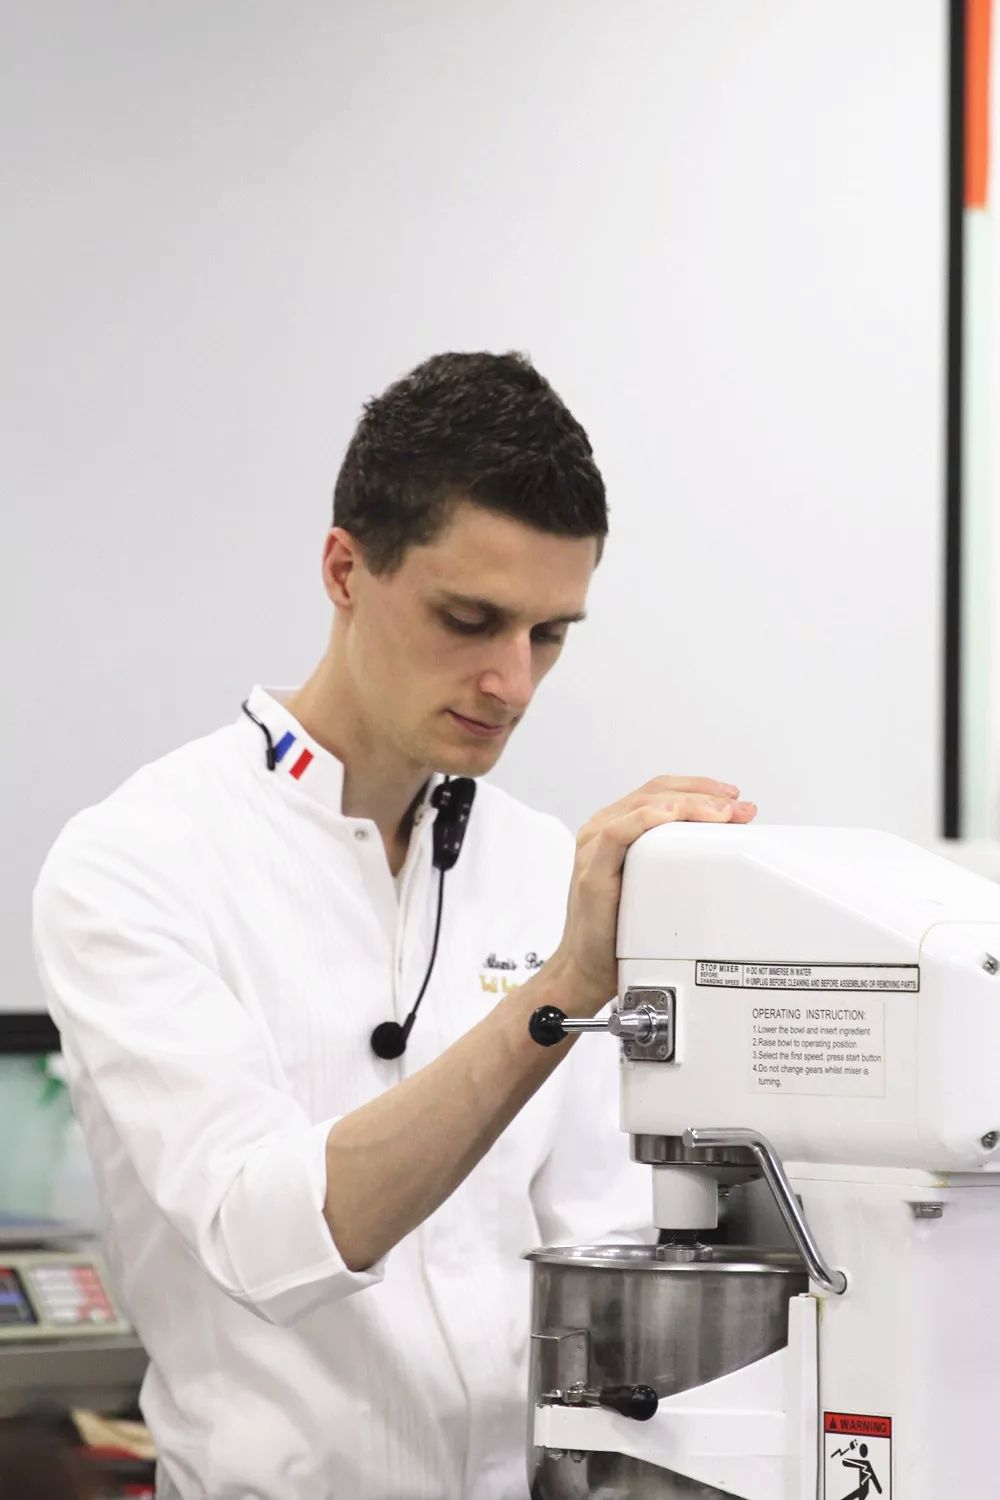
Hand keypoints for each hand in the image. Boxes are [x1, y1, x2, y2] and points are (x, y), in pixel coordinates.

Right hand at [547, 777, 756, 1013]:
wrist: (586, 969)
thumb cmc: (619, 933)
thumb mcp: (655, 887)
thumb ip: (676, 862)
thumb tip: (722, 851)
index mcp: (617, 829)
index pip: (661, 792)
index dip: (700, 788)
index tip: (735, 798)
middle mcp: (602, 831)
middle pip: (657, 792)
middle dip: (703, 794)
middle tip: (738, 808)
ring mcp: (595, 848)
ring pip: (643, 805)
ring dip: (687, 804)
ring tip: (721, 814)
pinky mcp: (593, 871)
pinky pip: (619, 832)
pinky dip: (649, 818)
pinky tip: (673, 816)